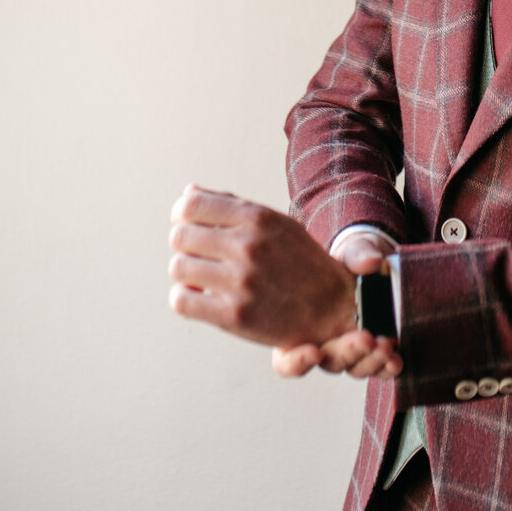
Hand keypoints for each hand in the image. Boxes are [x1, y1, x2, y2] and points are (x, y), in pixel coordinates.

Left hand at [168, 184, 354, 348]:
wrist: (334, 306)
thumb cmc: (299, 262)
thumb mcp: (274, 223)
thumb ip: (231, 206)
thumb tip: (187, 194)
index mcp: (257, 217)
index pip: (191, 205)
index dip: (182, 215)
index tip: (189, 225)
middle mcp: (248, 246)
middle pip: (178, 236)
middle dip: (184, 246)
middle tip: (199, 256)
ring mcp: (241, 282)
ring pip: (177, 267)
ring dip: (185, 274)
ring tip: (202, 278)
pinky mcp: (235, 316)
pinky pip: (181, 301)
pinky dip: (185, 299)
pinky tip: (202, 299)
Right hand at [272, 230, 402, 381]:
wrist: (378, 267)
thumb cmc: (353, 262)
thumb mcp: (352, 252)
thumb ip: (358, 254)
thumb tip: (371, 261)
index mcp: (302, 325)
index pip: (287, 360)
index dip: (297, 362)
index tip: (314, 352)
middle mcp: (325, 343)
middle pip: (329, 362)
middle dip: (347, 353)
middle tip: (365, 338)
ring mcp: (351, 350)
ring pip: (355, 368)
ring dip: (370, 361)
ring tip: (385, 345)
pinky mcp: (375, 350)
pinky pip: (379, 368)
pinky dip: (387, 367)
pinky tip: (395, 360)